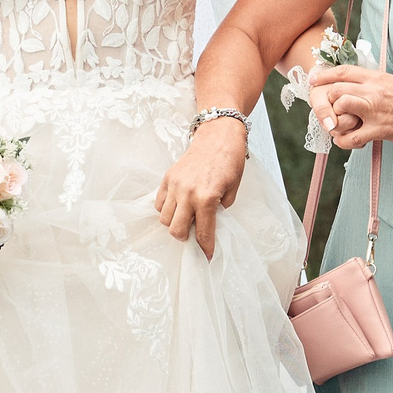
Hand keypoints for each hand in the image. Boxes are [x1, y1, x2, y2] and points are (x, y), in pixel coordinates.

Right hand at [155, 118, 247, 256]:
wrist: (218, 135)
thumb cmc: (229, 160)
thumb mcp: (233, 188)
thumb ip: (220, 208)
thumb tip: (210, 221)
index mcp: (207, 198)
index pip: (203, 232)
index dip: (205, 248)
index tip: (206, 256)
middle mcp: (188, 193)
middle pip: (176, 230)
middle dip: (185, 238)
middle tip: (194, 234)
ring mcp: (175, 185)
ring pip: (164, 218)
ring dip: (174, 223)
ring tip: (186, 217)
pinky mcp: (167, 178)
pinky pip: (159, 202)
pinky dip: (166, 209)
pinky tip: (178, 206)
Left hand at [308, 64, 392, 148]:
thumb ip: (378, 82)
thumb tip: (366, 82)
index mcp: (377, 77)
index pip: (344, 71)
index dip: (324, 75)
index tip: (313, 80)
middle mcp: (373, 91)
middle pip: (335, 89)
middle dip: (327, 101)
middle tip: (329, 112)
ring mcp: (376, 110)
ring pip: (339, 107)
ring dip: (334, 119)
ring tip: (340, 127)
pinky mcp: (380, 129)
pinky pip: (351, 137)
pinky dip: (344, 142)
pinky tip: (349, 142)